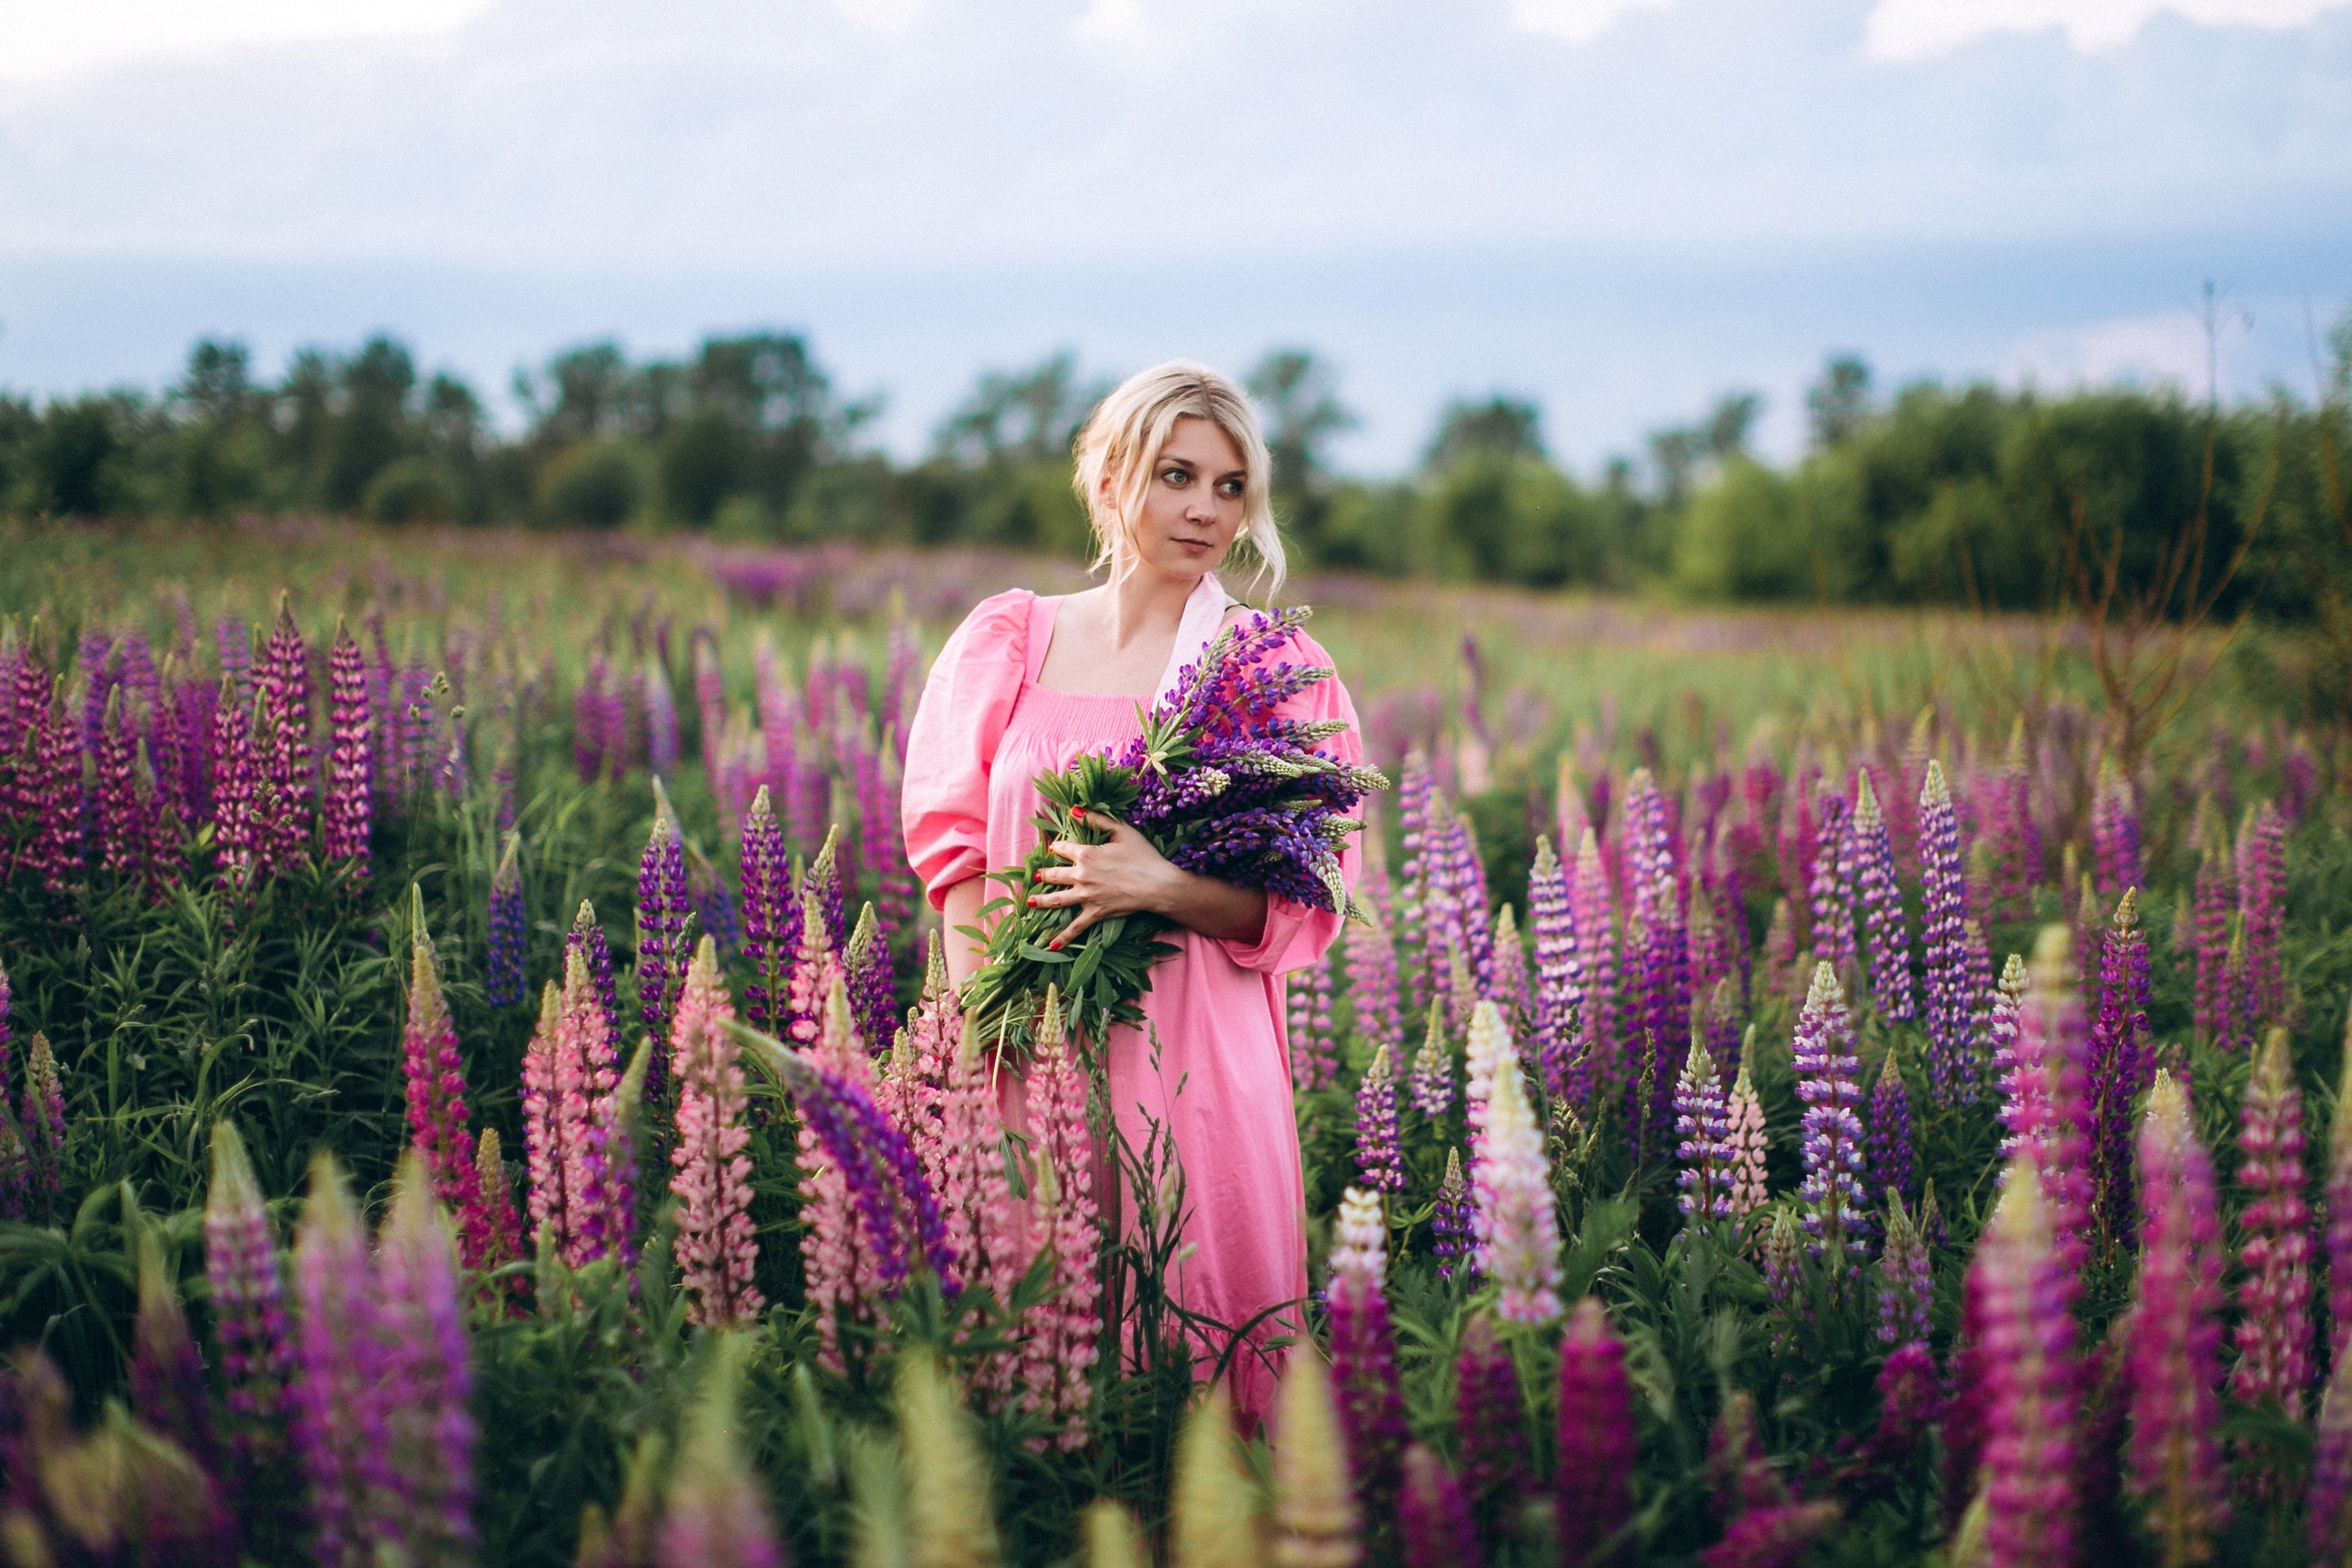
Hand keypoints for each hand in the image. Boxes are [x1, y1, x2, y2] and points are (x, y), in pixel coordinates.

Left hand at [1028, 809, 1176, 948]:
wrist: (1157, 884)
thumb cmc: (1143, 855)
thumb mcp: (1121, 830)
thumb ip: (1096, 819)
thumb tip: (1073, 810)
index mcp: (1086, 854)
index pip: (1063, 849)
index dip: (1057, 847)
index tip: (1054, 847)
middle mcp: (1081, 875)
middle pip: (1054, 875)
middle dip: (1043, 875)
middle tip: (1035, 876)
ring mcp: (1086, 896)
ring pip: (1057, 900)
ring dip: (1041, 901)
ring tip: (1030, 902)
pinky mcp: (1095, 913)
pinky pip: (1075, 927)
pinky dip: (1062, 938)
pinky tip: (1050, 945)